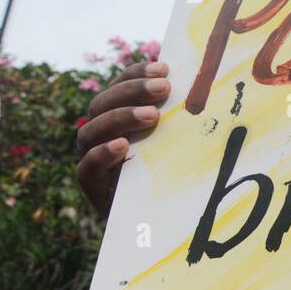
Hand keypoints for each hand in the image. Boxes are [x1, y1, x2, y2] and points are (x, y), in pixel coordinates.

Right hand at [76, 61, 169, 216]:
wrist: (157, 222)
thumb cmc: (170, 174)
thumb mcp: (176, 142)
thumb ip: (178, 118)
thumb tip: (204, 88)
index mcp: (116, 116)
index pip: (119, 87)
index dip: (137, 73)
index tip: (164, 67)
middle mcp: (99, 134)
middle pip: (102, 104)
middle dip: (132, 91)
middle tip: (164, 87)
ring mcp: (90, 158)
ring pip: (91, 130)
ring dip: (121, 117)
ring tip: (152, 115)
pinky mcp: (91, 185)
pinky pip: (87, 167)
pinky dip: (102, 154)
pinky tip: (122, 146)